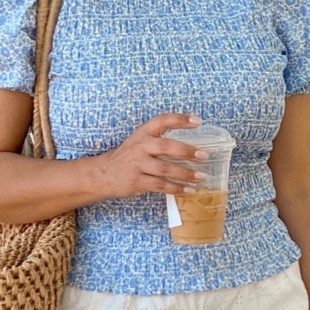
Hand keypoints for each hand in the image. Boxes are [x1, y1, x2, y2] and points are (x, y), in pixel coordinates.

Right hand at [90, 114, 207, 200]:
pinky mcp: (137, 181)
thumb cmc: (129, 157)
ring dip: (185, 174)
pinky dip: (177, 188)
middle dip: (186, 151)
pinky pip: (161, 186)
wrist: (104, 174)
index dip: (181, 119)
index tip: (198, 121)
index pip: (163, 120)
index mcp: (143, 132)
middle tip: (204, 156)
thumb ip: (161, 140)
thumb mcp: (141, 141)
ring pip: (165, 169)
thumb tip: (193, 145)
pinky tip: (189, 190)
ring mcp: (137, 164)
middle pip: (166, 147)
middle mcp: (140, 146)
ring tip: (201, 177)